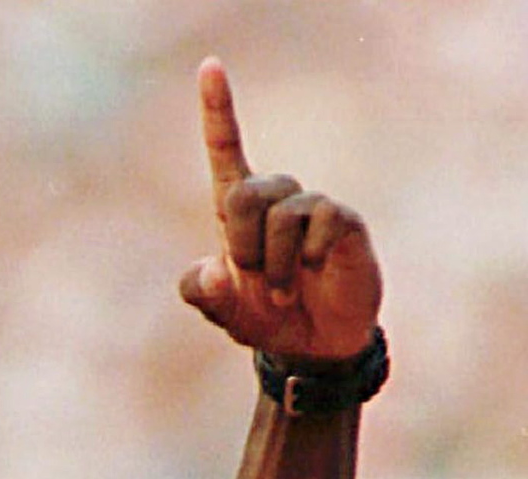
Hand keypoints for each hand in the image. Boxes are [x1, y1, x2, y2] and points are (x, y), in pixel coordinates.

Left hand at [179, 58, 381, 362]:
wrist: (313, 345)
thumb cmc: (266, 317)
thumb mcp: (223, 312)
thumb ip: (203, 294)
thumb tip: (213, 271)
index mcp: (237, 212)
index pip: (225, 150)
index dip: (217, 110)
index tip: (209, 66)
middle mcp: (276, 200)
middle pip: (244, 193)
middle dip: (241, 243)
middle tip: (255, 276)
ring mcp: (313, 209)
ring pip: (281, 214)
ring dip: (275, 264)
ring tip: (284, 290)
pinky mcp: (344, 222)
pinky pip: (320, 223)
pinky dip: (307, 258)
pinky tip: (314, 273)